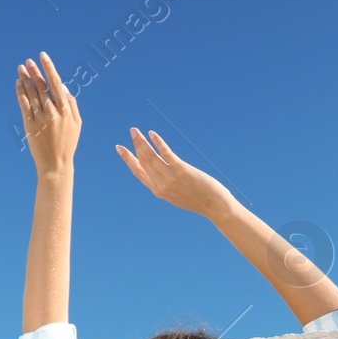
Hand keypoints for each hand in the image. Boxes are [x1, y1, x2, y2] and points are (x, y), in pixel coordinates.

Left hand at [17, 52, 80, 173]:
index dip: (49, 68)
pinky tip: (18, 83)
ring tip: (21, 68)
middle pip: (42, 86)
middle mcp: (53, 112)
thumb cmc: (68, 142)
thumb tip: (63, 86)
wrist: (56, 163)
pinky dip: (20, 92)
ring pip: (32, 93)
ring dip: (26, 78)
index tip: (43, 56)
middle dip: (35, 71)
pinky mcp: (30, 124)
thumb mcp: (77, 123)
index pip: (56, 83)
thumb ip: (71, 104)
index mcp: (66, 110)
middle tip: (28, 61)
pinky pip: (24, 104)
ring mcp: (40, 118)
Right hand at [115, 128, 230, 216]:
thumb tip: (166, 172)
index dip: (129, 159)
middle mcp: (162, 185)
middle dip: (135, 145)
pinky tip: (152, 133)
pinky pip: (166, 154)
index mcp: (159, 191)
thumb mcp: (180, 194)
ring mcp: (171, 178)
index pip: (139, 172)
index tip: (121, 148)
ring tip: (136, 130)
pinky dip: (158, 142)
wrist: (216, 208)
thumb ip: (169, 184)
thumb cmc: (202, 201)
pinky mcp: (182, 171)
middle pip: (144, 161)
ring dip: (142, 141)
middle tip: (131, 131)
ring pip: (151, 157)